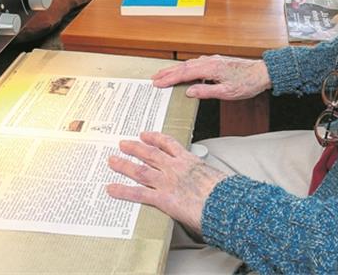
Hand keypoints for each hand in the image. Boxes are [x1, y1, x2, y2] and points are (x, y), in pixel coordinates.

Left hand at [106, 131, 227, 234]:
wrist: (227, 203)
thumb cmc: (226, 193)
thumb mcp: (216, 177)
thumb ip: (206, 178)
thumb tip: (209, 184)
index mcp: (190, 161)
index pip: (169, 144)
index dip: (155, 138)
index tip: (146, 135)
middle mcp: (176, 168)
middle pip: (150, 154)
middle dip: (135, 148)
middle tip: (124, 144)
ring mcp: (167, 182)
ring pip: (141, 170)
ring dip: (124, 164)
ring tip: (112, 160)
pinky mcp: (163, 198)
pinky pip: (138, 193)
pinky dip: (123, 191)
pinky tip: (111, 189)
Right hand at [151, 55, 271, 99]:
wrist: (262, 73)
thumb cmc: (247, 83)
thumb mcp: (226, 93)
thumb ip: (206, 92)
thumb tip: (189, 92)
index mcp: (210, 68)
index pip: (184, 74)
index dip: (169, 79)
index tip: (157, 83)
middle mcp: (209, 61)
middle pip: (184, 66)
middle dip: (168, 72)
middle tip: (154, 78)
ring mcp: (213, 60)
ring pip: (189, 64)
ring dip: (175, 69)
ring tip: (164, 74)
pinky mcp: (217, 61)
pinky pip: (196, 63)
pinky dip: (186, 67)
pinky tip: (185, 71)